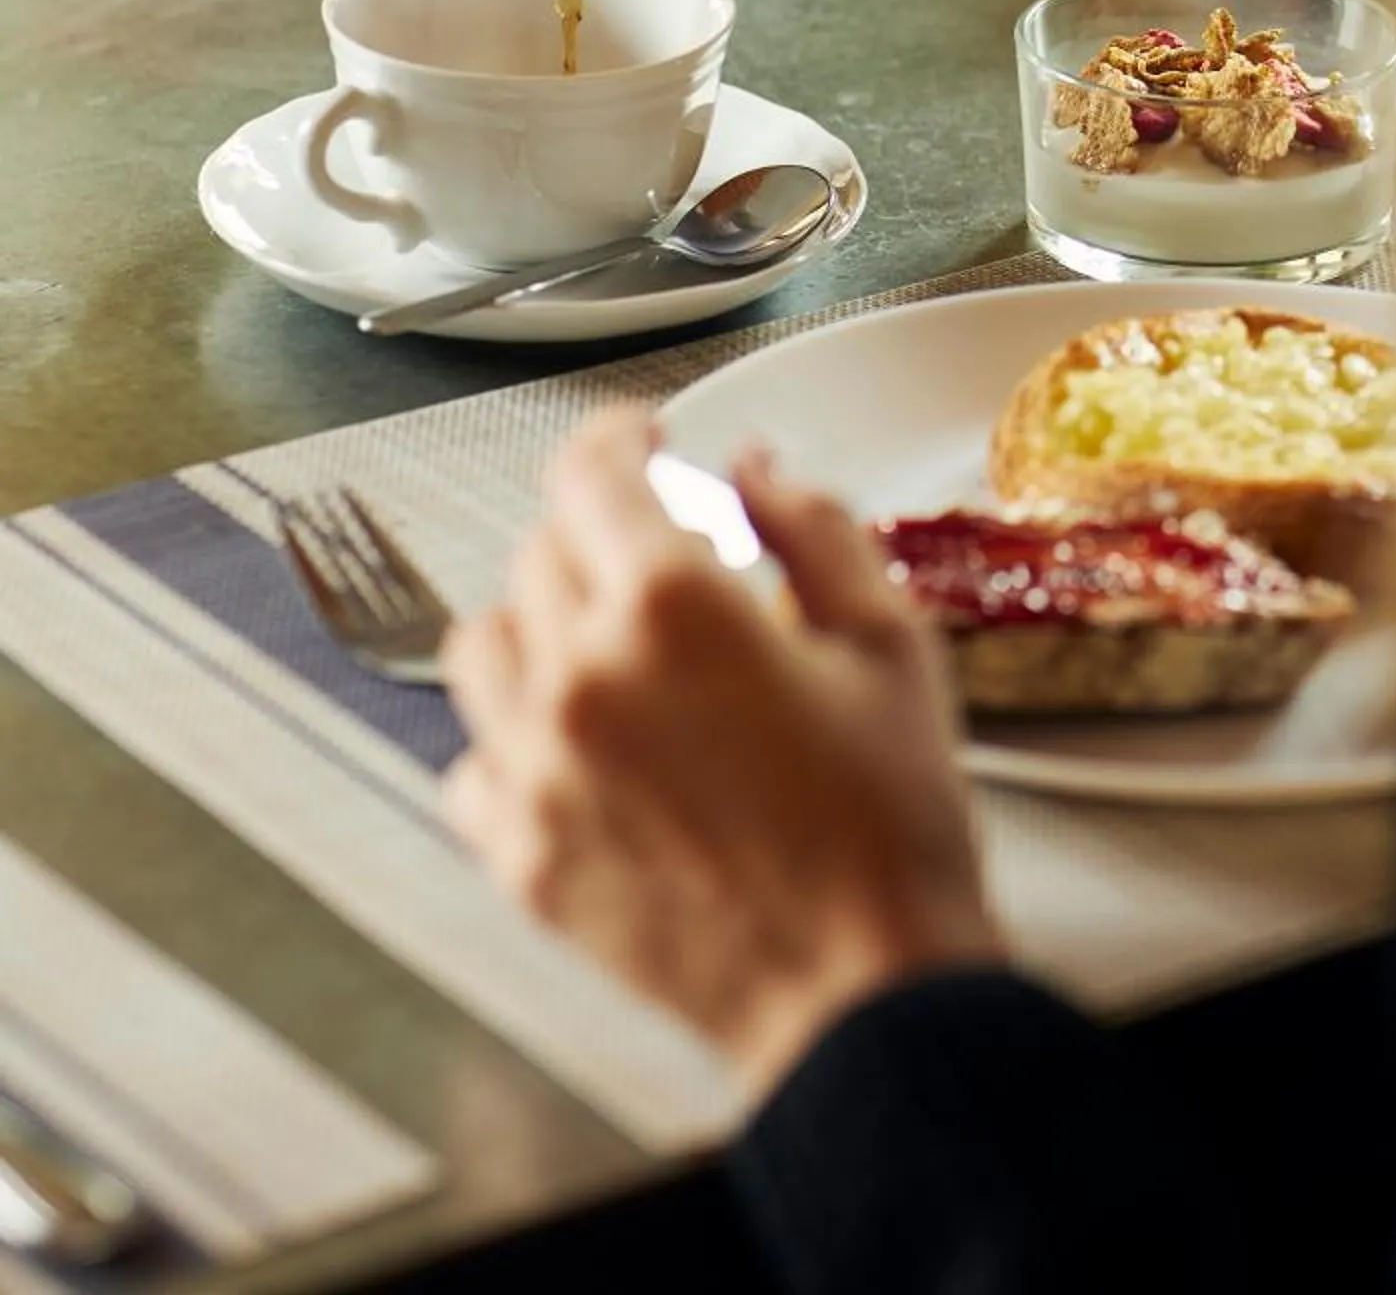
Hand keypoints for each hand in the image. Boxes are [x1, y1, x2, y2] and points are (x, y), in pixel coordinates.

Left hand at [442, 411, 1001, 1097]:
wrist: (862, 993)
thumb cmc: (889, 824)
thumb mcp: (887, 639)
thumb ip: (812, 526)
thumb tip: (751, 466)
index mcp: (673, 606)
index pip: (591, 470)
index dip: (619, 435)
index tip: (642, 437)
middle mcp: (583, 676)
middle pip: (541, 550)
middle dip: (602, 533)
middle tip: (667, 559)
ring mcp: (538, 772)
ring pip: (485, 644)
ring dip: (543, 624)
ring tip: (614, 649)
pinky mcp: (522, 857)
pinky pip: (473, 762)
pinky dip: (515, 738)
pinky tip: (585, 746)